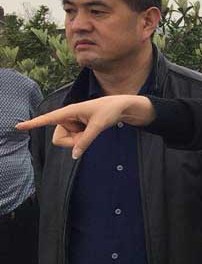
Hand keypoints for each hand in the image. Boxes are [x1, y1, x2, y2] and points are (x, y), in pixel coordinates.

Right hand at [15, 95, 153, 158]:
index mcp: (69, 111)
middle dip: (72, 141)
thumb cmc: (109, 111)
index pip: (48, 118)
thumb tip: (74, 156)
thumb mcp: (99, 125)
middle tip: (88, 132)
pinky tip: (91, 128)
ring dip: (79, 140)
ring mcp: (71, 123)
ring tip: (92, 128)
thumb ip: (86, 141)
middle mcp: (67, 117)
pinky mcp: (76, 128)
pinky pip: (74, 140)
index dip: (33, 123)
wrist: (120, 107)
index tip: (18, 126)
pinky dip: (83, 139)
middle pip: (59, 139)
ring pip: (67, 142)